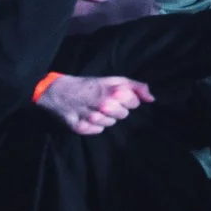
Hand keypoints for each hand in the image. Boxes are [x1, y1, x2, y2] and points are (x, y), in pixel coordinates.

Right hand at [35, 74, 154, 136]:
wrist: (58, 91)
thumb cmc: (90, 85)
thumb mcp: (114, 80)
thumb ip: (137, 87)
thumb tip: (152, 99)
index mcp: (115, 92)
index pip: (135, 104)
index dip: (127, 99)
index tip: (116, 95)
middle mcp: (105, 106)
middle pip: (124, 115)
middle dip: (117, 109)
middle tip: (104, 101)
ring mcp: (92, 118)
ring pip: (111, 124)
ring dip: (105, 117)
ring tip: (93, 108)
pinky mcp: (81, 128)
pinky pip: (98, 130)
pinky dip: (93, 125)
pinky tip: (86, 116)